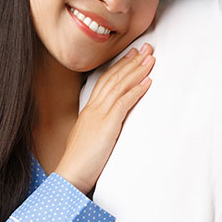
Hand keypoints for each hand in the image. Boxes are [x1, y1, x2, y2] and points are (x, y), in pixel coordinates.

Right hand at [54, 43, 154, 194]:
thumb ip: (99, 128)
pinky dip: (136, 90)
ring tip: (151, 59)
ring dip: (137, 71)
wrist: (70, 174)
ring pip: (120, 86)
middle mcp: (93, 108)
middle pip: (114, 78)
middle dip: (131, 62)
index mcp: (89, 111)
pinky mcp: (107, 124)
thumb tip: (108, 126)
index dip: (120, 67)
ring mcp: (99, 115)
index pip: (105, 82)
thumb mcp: (89, 139)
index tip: (132, 56)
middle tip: (146, 48)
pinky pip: (124, 102)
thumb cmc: (79, 162)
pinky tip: (148, 82)